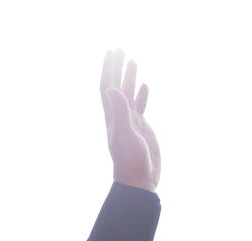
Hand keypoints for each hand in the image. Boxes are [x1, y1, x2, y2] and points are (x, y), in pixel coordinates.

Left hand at [100, 50, 160, 191]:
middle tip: (119, 49)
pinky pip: (139, 107)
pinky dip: (141, 95)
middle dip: (116, 67)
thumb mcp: (125, 133)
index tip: (112, 51)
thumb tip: (111, 88)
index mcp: (112, 115)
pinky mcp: (141, 129)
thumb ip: (120, 111)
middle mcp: (119, 116)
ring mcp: (130, 122)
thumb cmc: (130, 160)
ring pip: (128, 94)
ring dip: (129, 77)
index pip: (108, 86)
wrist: (138, 180)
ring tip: (132, 60)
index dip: (109, 68)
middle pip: (116, 85)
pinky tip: (143, 86)